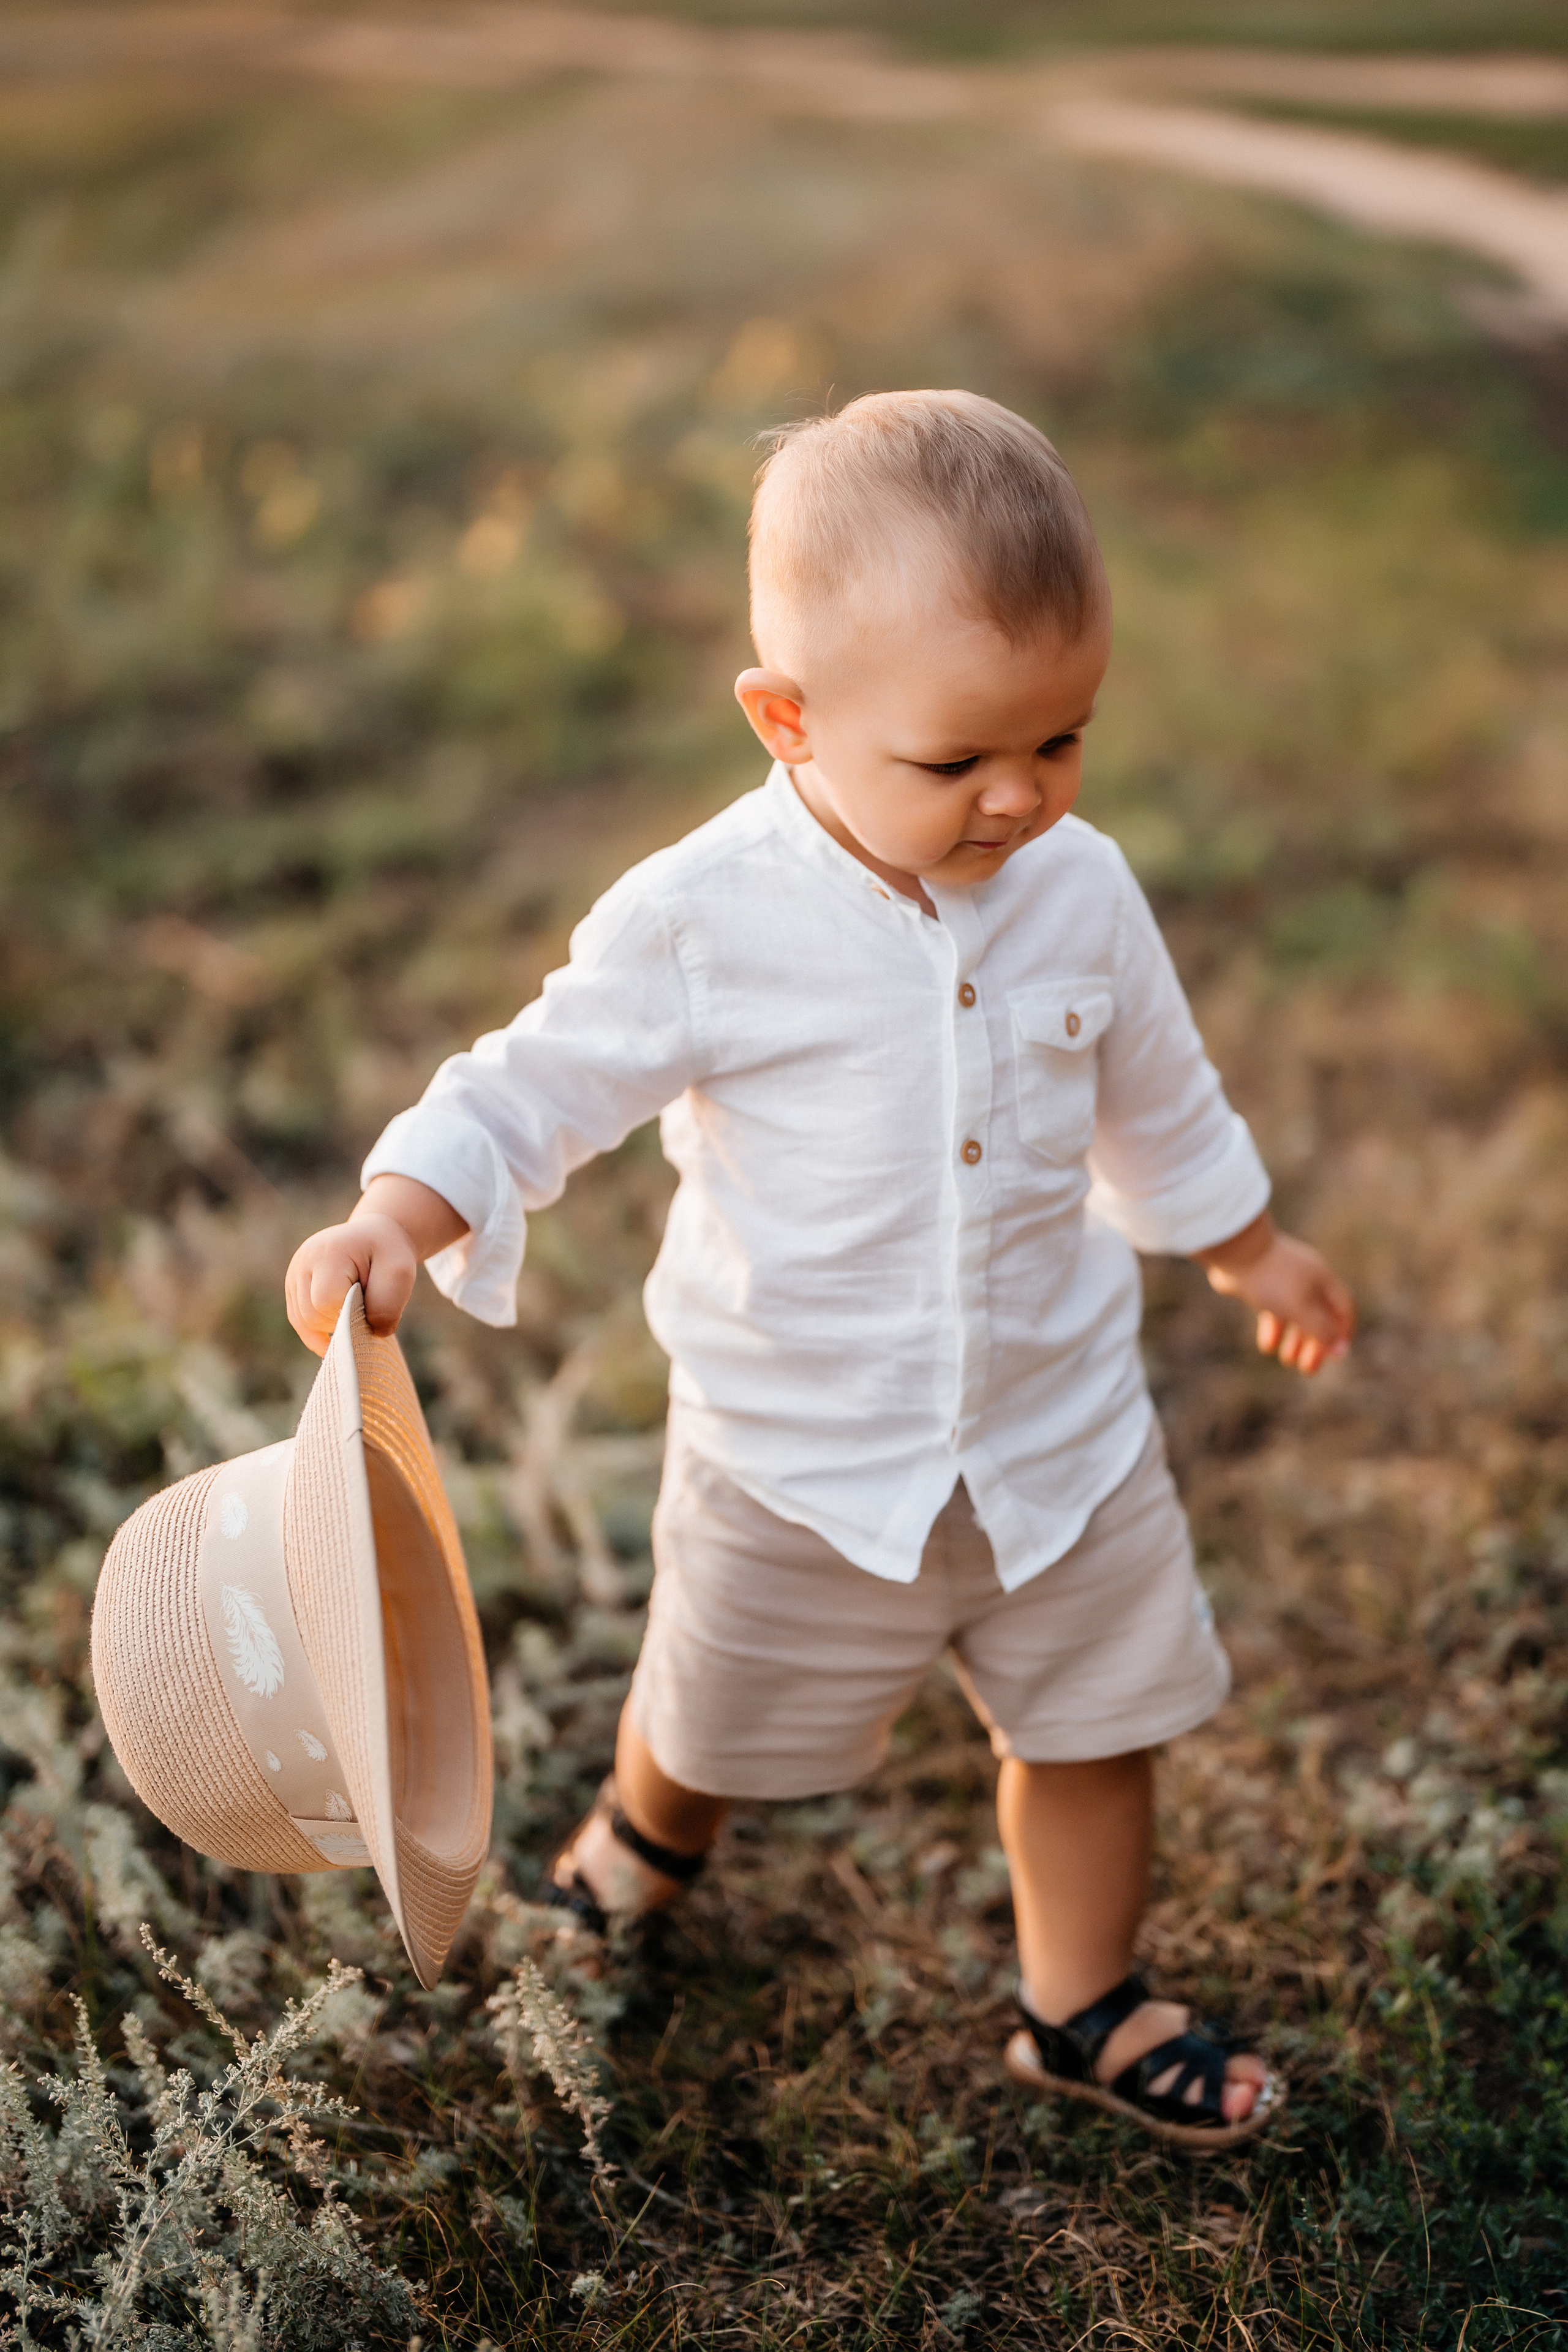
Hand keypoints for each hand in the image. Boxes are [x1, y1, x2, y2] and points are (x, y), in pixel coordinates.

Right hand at [283, 1175, 467, 1356]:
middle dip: (340, 1322)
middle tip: (365, 1310)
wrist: (374, 1237)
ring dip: (329, 1326)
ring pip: (302, 1320)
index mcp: (328, 1252)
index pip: (326, 1301)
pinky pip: (298, 1320)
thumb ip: (387, 1305)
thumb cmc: (387, 1254)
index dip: (349, 1314)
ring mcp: (294, 1274)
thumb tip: (375, 1333)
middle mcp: (303, 1261)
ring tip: (353, 1312)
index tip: (370, 1305)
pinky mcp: (294, 1287)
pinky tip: (333, 1342)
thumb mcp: (399, 1274)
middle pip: (311, 1314)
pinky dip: (316, 1333)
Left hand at [1197, 1211, 1353, 1376]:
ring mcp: (1282, 1281)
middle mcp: (1306, 1279)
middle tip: (1308, 1370)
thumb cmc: (1273, 1279)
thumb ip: (1322, 1330)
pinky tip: (1266, 1347)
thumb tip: (1341, 1350)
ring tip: (1287, 1361)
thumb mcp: (1302, 1309)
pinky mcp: (1260, 1284)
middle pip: (1318, 1316)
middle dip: (1314, 1343)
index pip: (1342, 1308)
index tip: (1337, 1356)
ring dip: (1294, 1340)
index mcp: (1322, 1279)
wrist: (1235, 1250)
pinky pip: (1273, 1310)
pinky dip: (1272, 1329)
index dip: (1342, 1332)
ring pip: (1295, 1315)